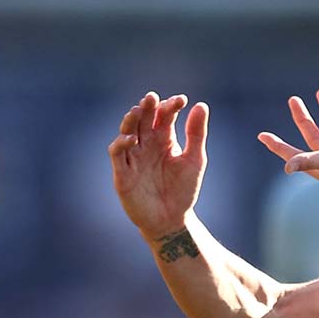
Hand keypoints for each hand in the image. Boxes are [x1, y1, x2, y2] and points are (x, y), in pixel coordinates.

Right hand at [108, 92, 208, 239]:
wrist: (172, 220)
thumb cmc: (183, 189)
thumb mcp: (194, 160)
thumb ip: (196, 134)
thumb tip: (201, 105)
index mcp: (164, 138)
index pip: (164, 115)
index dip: (170, 106)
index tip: (182, 100)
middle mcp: (146, 144)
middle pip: (142, 119)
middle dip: (146, 107)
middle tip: (153, 97)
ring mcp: (133, 157)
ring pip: (126, 132)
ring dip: (130, 120)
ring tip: (137, 109)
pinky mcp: (123, 172)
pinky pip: (117, 154)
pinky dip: (121, 144)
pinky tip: (131, 138)